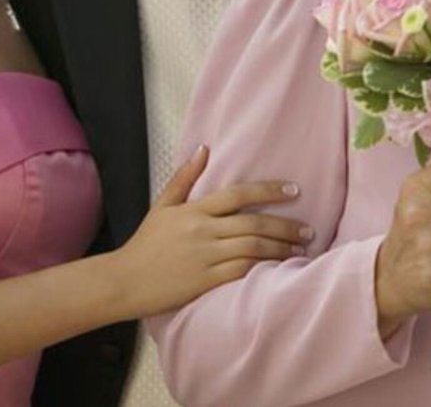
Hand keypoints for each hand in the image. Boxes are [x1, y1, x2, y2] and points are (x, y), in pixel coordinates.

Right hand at [114, 145, 310, 317]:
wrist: (123, 281)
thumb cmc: (145, 244)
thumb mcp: (162, 205)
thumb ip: (185, 177)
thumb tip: (203, 148)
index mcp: (195, 210)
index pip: (239, 194)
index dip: (269, 191)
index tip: (294, 191)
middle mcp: (203, 231)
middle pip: (253, 223)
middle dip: (285, 226)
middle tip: (308, 230)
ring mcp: (205, 257)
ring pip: (252, 248)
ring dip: (280, 249)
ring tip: (300, 250)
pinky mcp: (204, 282)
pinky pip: (241, 272)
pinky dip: (263, 269)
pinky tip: (279, 270)